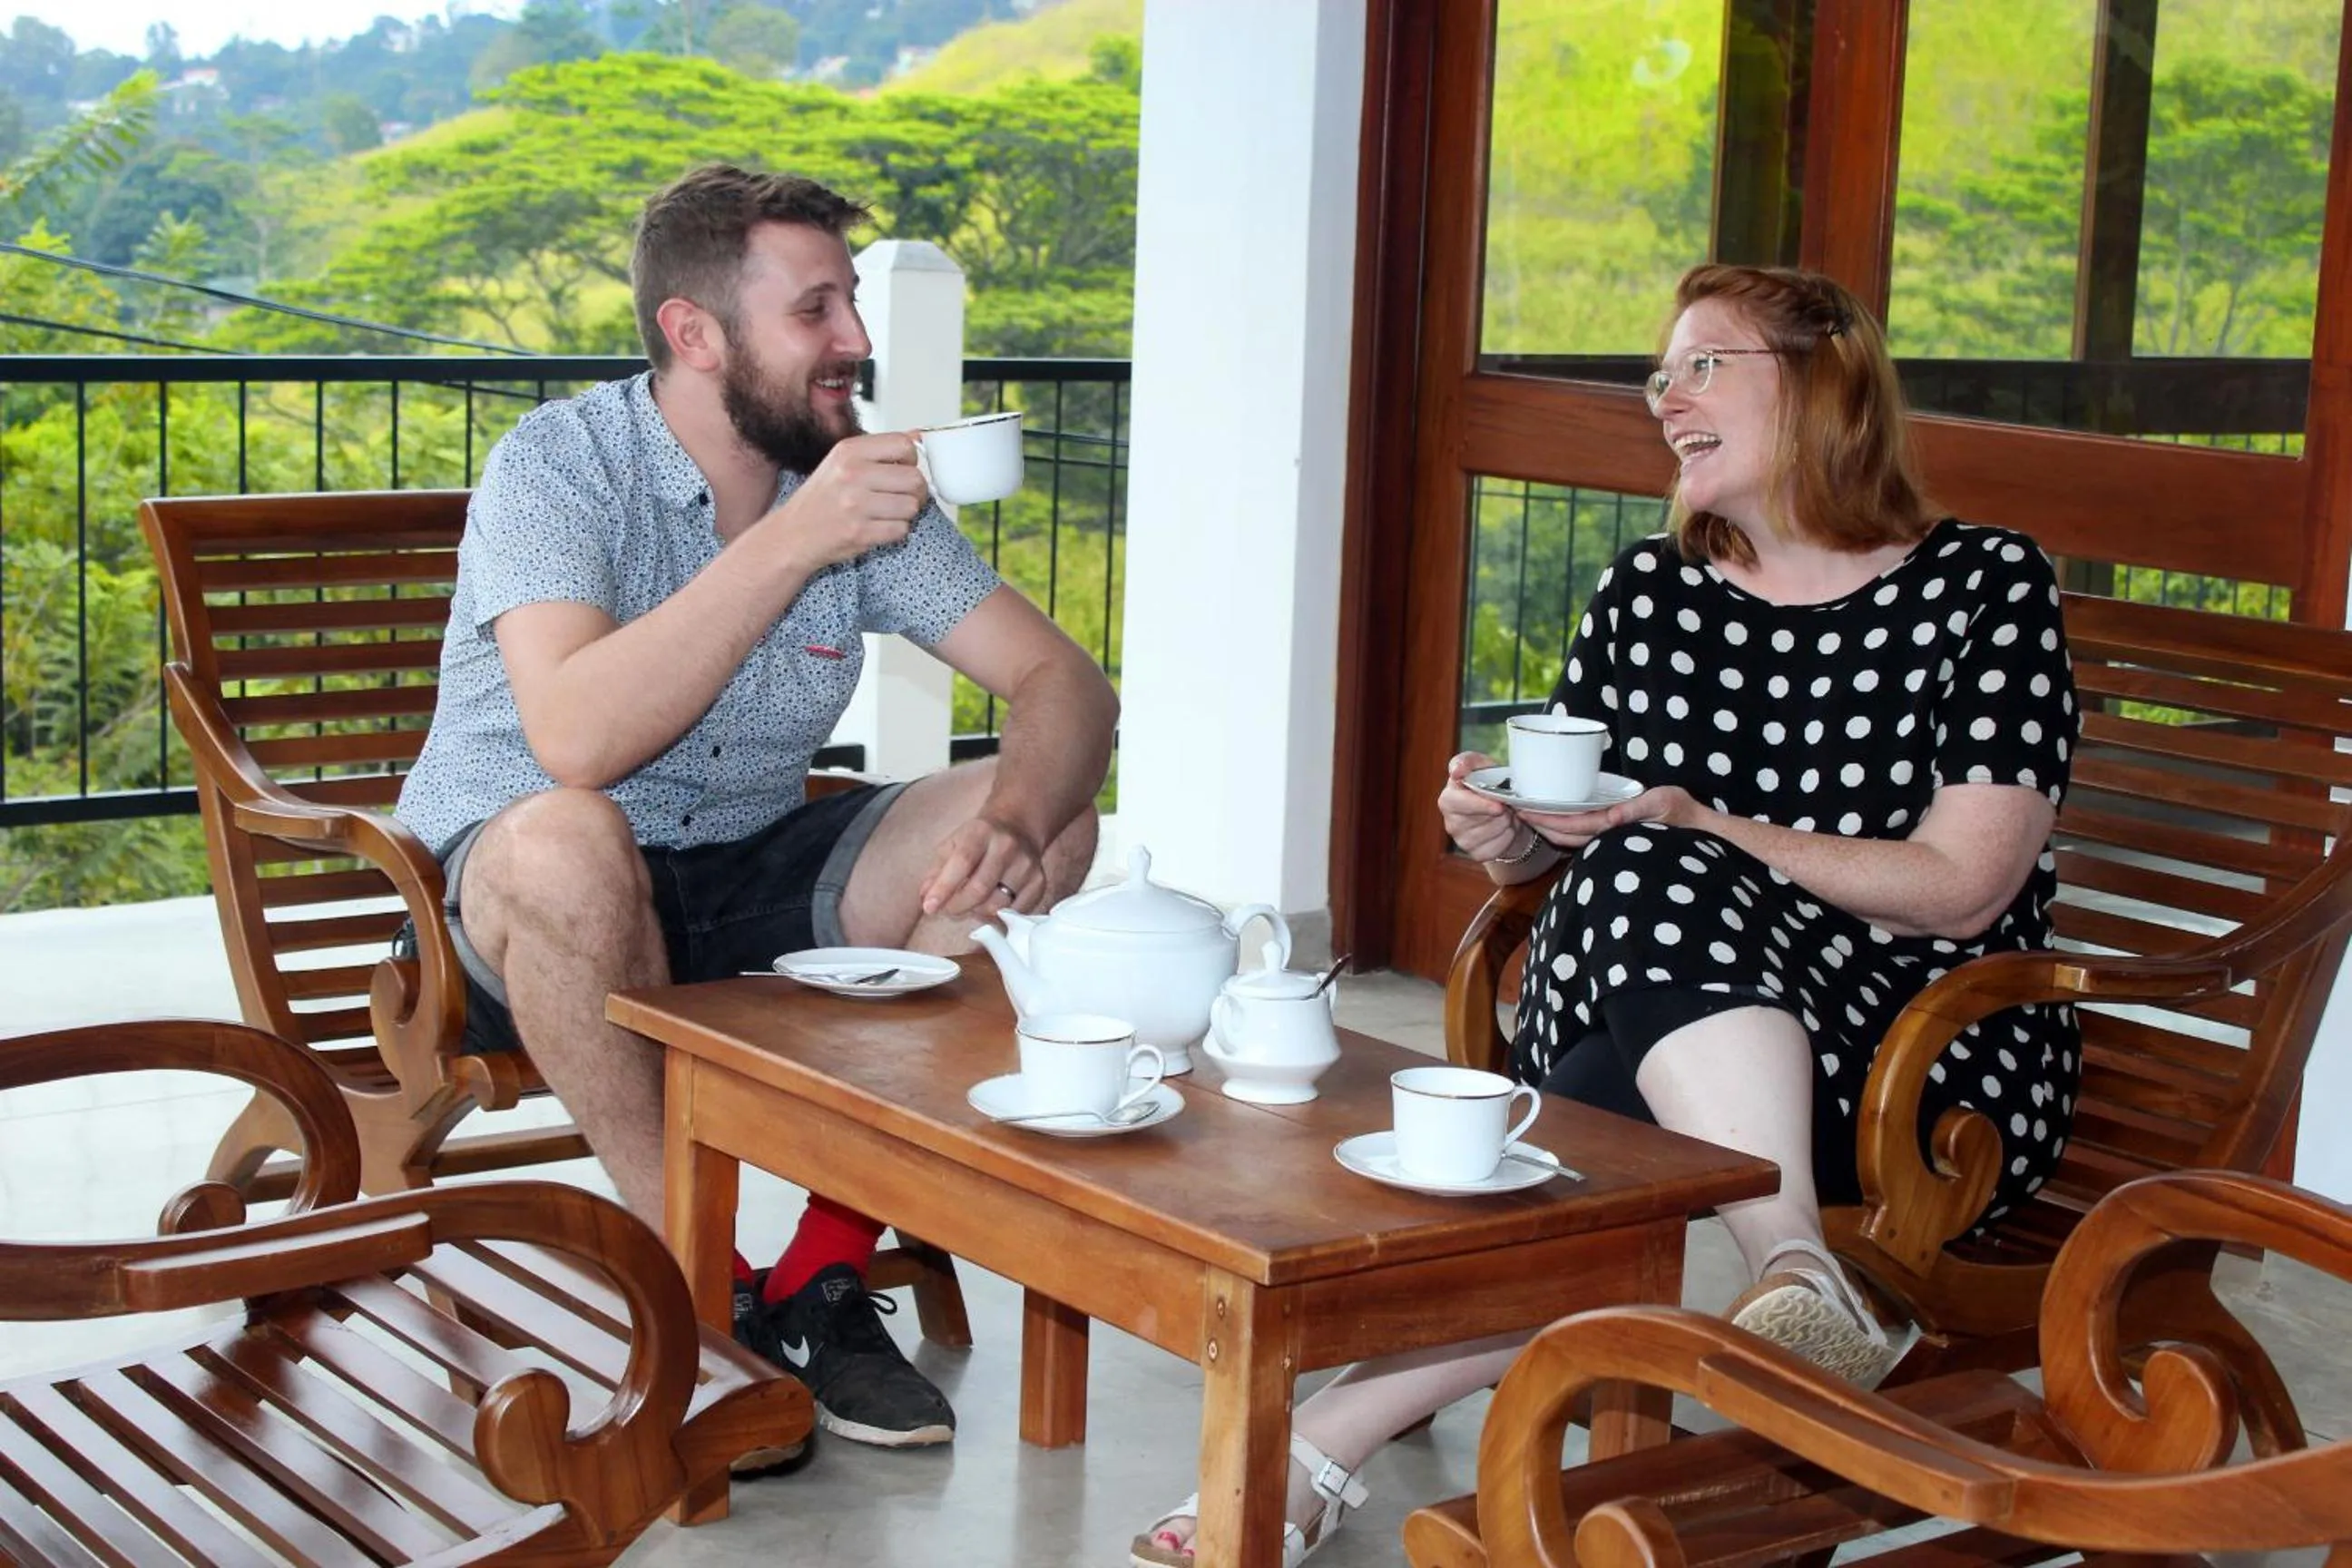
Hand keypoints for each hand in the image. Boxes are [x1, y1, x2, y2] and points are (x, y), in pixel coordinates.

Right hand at [765, 432, 930, 570]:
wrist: (793, 535)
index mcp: (849, 451)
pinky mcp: (860, 532)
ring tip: (887, 513)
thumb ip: (881, 449)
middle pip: (915, 479)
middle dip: (916, 491)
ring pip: (911, 506)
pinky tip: (878, 527)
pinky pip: (901, 530)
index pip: (904, 445)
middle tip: (902, 496)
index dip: (911, 460)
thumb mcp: (843, 462)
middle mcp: (852, 474)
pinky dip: (895, 531)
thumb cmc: (821, 499)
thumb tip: (919, 435)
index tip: (903, 469)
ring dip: (905, 513)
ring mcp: (856, 504)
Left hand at [920, 813, 1045, 918]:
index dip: (944, 888)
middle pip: (980, 889)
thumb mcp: (952, 844)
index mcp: (981, 832)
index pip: (962, 862)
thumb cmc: (979, 839)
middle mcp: (1007, 847)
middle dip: (957, 906)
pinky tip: (989, 905)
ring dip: (976, 913)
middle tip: (947, 910)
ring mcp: (1026, 865)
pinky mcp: (1038, 882)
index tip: (929, 907)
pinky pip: (1014, 913)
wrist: (1017, 827)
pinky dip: (997, 916)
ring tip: (969, 905)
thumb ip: (936, 871)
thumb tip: (926, 897)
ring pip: (997, 906)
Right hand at [1439, 751, 1521, 860]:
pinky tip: (1506, 829)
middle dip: (1498, 812)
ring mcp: (1462, 841)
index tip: (1498, 804)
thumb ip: (1467, 762)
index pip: (1455, 803)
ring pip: (1490, 833)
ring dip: (1505, 823)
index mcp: (1448, 799)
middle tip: (1506, 804)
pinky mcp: (1477, 854)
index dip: (1478, 804)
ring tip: (1507, 814)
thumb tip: (1456, 771)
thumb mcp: (1481, 766)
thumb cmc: (1490, 784)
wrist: (1507, 809)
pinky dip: (1507, 837)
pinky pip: (1497, 848)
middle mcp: (1450, 822)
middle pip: (1477, 820)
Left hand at [1521, 784, 1700, 849]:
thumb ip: (1636, 810)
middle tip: (1516, 810)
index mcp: (1616, 826)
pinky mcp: (1615, 832)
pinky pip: (1584, 832)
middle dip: (1541, 824)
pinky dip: (1565, 827)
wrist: (1700, 831)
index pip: (1575, 825)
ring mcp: (1611, 837)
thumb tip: (1613, 817)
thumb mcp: (1662, 803)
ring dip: (1549, 826)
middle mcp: (1609, 835)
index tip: (1527, 810)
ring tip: (1527, 813)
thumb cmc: (1682, 815)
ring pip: (1572, 836)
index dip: (1549, 819)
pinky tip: (1551, 818)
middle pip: (1566, 833)